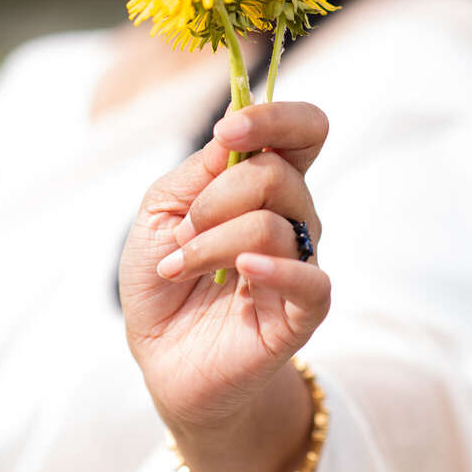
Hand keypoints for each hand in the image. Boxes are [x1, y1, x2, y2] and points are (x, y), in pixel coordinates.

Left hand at [118, 101, 330, 437]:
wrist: (160, 353)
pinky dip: (276, 270)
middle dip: (216, 196)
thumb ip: (197, 171)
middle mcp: (292, 216)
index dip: (274, 118)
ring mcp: (300, 262)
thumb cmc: (164, 273)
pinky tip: (242, 274)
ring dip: (212, 243)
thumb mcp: (161, 211)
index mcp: (265, 182)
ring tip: (179, 267)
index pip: (304, 131)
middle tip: (182, 230)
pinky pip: (311, 280)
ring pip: (274, 225)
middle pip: (279, 173)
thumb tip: (231, 127)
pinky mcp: (303, 313)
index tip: (226, 132)